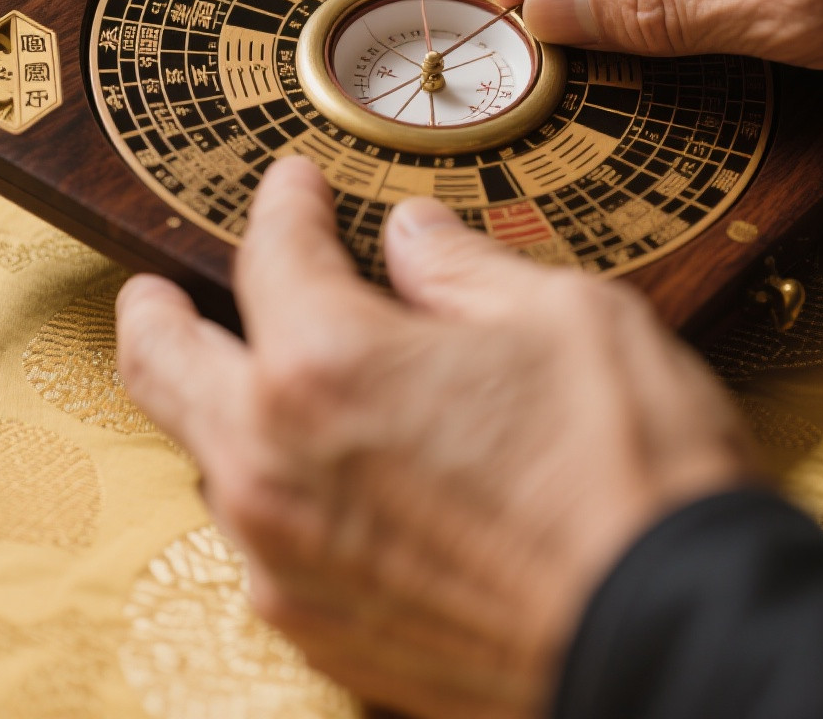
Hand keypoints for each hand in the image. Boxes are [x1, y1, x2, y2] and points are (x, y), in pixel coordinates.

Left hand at [116, 157, 757, 718]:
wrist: (673, 635)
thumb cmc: (631, 468)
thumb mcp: (564, 316)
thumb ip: (463, 269)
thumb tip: (411, 239)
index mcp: (329, 364)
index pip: (273, 254)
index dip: (283, 204)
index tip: (295, 186)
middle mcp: (277, 464)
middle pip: (166, 363)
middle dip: (153, 311)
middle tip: (150, 287)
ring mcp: (286, 559)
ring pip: (207, 455)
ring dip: (215, 401)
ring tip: (247, 374)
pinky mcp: (319, 629)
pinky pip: (260, 536)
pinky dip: (269, 482)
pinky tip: (317, 466)